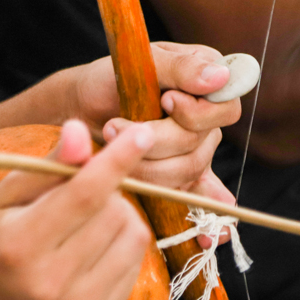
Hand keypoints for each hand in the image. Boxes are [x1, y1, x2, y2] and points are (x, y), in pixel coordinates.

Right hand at [0, 121, 153, 299]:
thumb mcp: (8, 196)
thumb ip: (49, 164)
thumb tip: (80, 129)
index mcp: (19, 246)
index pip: (84, 195)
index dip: (117, 160)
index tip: (143, 133)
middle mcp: (51, 282)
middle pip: (114, 212)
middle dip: (108, 191)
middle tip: (81, 195)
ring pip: (134, 234)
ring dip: (120, 215)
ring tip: (87, 220)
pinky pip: (138, 258)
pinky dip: (124, 241)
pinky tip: (94, 245)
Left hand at [70, 42, 240, 242]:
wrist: (74, 111)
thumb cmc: (106, 79)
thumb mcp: (141, 62)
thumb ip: (180, 67)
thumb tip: (219, 77)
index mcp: (208, 86)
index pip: (225, 108)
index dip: (197, 113)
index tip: (165, 102)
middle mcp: (207, 121)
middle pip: (200, 145)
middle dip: (156, 140)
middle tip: (116, 125)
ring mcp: (194, 153)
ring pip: (185, 171)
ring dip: (147, 165)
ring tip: (113, 149)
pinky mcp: (177, 178)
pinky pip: (199, 200)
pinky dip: (206, 218)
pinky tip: (211, 237)